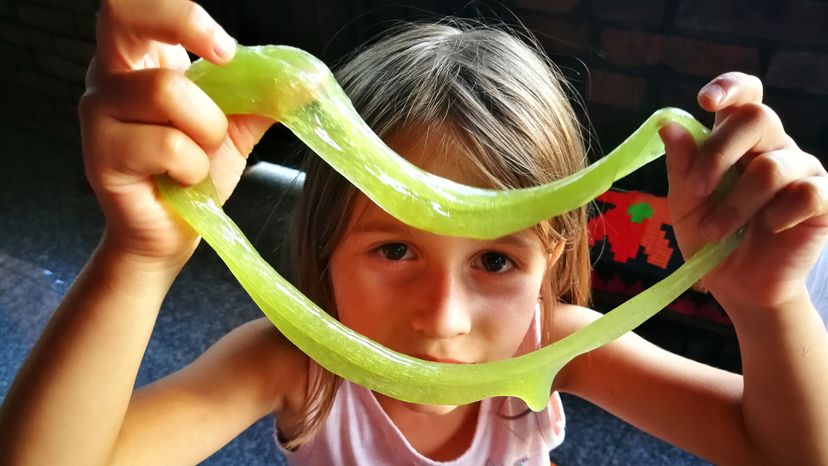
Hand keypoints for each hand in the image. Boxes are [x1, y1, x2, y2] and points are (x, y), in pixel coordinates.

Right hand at [80, 0, 272, 263]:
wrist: (174, 232)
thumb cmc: (195, 173)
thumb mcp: (236, 127)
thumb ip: (263, 97)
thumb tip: (308, 80)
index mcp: (141, 59)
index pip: (138, 4)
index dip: (181, 12)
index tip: (226, 49)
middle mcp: (111, 75)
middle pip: (126, 15)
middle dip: (184, 25)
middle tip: (224, 58)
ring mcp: (99, 113)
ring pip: (167, 91)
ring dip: (207, 130)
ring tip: (201, 158)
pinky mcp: (101, 155)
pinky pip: (169, 146)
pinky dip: (194, 168)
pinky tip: (184, 182)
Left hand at [660, 72, 827, 309]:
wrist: (737, 285)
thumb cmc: (710, 238)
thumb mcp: (685, 204)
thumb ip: (681, 166)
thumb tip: (668, 126)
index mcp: (737, 141)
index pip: (744, 96)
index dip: (730, 87)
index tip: (706, 101)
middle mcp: (773, 147)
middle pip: (757, 118)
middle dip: (718, 153)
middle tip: (696, 190)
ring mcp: (802, 171)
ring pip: (772, 166)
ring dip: (735, 204)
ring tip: (715, 231)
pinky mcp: (824, 200)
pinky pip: (807, 193)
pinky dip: (778, 215)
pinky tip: (768, 229)